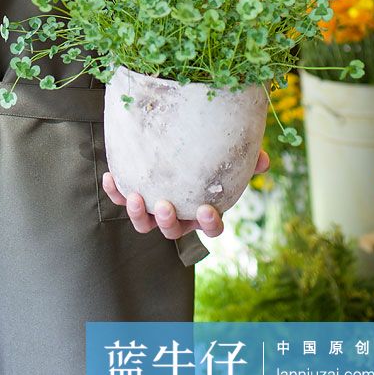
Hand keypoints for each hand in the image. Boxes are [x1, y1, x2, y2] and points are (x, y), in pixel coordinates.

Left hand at [102, 150, 269, 241]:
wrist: (175, 143)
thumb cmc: (208, 156)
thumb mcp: (228, 157)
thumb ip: (246, 159)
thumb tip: (263, 159)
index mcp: (204, 211)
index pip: (212, 226)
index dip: (209, 223)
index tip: (206, 209)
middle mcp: (179, 216)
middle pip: (174, 231)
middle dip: (168, 222)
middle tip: (164, 205)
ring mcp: (155, 210)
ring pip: (146, 225)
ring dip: (139, 215)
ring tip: (135, 197)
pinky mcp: (135, 198)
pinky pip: (122, 199)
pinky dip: (115, 191)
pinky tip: (109, 176)